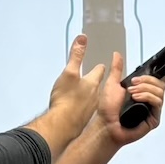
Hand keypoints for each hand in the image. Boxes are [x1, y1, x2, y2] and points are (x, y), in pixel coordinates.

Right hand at [35, 35, 105, 149]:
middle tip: (92, 77)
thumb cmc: (66, 99)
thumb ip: (76, 55)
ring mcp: (89, 108)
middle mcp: (94, 96)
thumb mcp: (69, 72)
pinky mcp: (83, 118)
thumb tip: (83, 39)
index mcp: (92, 83)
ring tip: (84, 91)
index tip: (101, 65)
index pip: (99, 71)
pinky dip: (82, 105)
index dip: (99, 67)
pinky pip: (84, 109)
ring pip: (92, 97)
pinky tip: (76, 107)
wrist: (63, 124)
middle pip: (97, 85)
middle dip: (94, 80)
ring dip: (88, 93)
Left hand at [98, 50, 164, 145]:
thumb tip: (117, 55)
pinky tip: (136, 99)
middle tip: (133, 84)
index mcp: (143, 90)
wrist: (106, 125)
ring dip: (145, 89)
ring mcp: (153, 109)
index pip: (161, 77)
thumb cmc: (108, 110)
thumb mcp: (112, 84)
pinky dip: (147, 97)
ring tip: (131, 94)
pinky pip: (157, 102)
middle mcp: (150, 99)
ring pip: (160, 91)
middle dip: (147, 80)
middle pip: (161, 83)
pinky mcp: (154, 118)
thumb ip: (117, 69)